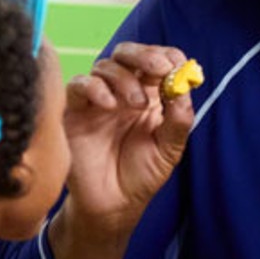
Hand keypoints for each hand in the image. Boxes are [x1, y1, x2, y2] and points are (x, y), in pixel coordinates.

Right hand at [59, 44, 198, 242]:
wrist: (112, 204)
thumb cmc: (142, 175)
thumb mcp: (170, 148)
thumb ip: (179, 118)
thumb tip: (185, 84)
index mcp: (150, 94)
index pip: (158, 60)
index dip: (167, 56)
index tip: (176, 65)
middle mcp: (123, 91)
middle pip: (128, 53)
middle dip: (145, 55)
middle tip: (158, 69)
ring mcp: (98, 98)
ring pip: (106, 66)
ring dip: (125, 78)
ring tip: (136, 106)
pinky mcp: (74, 110)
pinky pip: (79, 84)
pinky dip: (95, 87)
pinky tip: (109, 105)